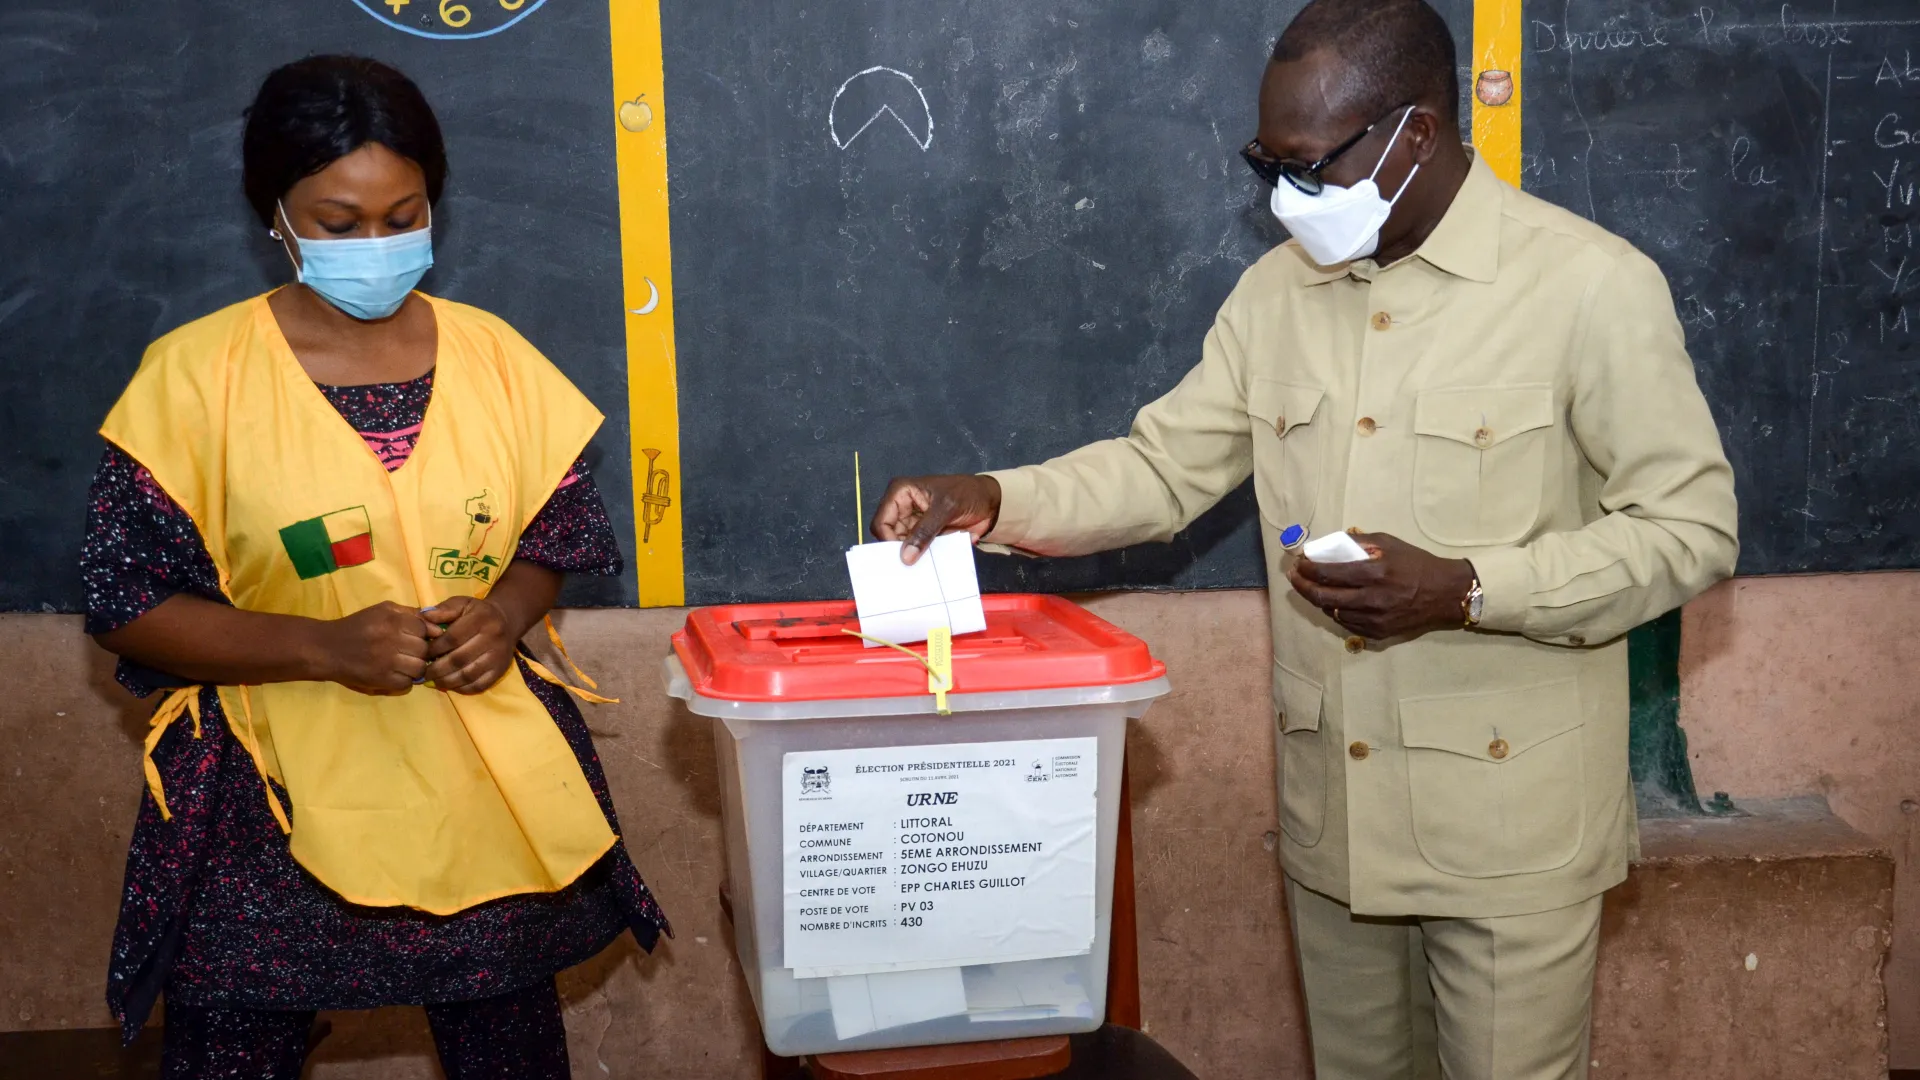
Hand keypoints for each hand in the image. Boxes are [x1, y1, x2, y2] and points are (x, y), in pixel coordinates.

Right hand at [318, 602, 430, 694]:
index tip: (416, 637)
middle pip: (424, 649)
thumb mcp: (383, 610)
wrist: (327, 648)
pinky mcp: (381, 680)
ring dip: (415, 667)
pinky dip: (404, 680)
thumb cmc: (358, 626)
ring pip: (419, 668)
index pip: (425, 628)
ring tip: (403, 663)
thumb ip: (410, 613)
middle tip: (409, 652)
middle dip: (420, 651)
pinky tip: (395, 674)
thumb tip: (436, 625)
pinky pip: (407, 683)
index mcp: (393, 620)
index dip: (423, 634)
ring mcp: (387, 662)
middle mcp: (391, 640)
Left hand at [421, 595, 518, 694]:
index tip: (422, 654)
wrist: (506, 621)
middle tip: (424, 672)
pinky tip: (451, 683)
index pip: (453, 638)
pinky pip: (479, 685)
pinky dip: (462, 688)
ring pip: (468, 675)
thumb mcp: (462, 604)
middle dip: (437, 669)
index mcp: (481, 619)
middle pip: (459, 659)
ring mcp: (498, 657)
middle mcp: (493, 638)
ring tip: (435, 679)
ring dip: (447, 681)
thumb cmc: (477, 613)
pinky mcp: (501, 670)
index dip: (435, 648)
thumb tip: (424, 617)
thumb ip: (443, 609)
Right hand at [870, 475, 1001, 564]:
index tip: (902, 556)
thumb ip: (924, 531)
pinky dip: (924, 558)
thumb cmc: (967, 493)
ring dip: (914, 556)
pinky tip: (931, 565)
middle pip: (889, 537)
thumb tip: (906, 556)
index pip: (882, 522)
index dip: (888, 540)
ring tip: (923, 567)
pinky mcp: (925, 536)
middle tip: (911, 567)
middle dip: (900, 551)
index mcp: (901, 493)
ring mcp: (913, 523)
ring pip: (903, 547)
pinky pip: (918, 551)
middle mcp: (902, 508)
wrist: (990, 502)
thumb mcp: (945, 509)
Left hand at [1286, 531, 1476, 640]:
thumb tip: (1326, 543)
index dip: (1306, 569)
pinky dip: (1335, 611)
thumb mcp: (1388, 543)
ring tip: (1311, 587)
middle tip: (1295, 576)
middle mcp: (1371, 598)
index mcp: (1374, 572)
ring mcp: (1374, 619)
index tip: (1298, 562)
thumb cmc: (1415, 563)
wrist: (1445, 594)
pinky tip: (1332, 600)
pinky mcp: (1377, 633)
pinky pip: (1346, 623)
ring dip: (1317, 599)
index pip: (1327, 574)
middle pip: (1322, 596)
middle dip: (1302, 585)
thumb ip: (1357, 542)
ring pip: (1331, 612)